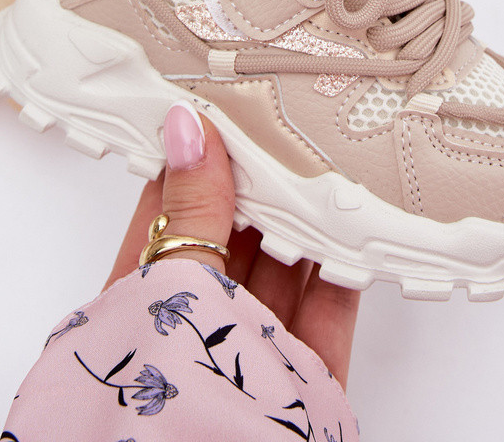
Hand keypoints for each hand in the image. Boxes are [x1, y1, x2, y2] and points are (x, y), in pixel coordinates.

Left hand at [105, 102, 360, 387]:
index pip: (168, 210)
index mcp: (143, 301)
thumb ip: (190, 209)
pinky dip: (344, 269)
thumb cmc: (161, 401)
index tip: (225, 103)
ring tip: (331, 156)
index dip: (195, 158)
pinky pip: (328, 312)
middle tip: (292, 119)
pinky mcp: (305, 379)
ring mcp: (252, 352)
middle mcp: (197, 324)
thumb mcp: (172, 284)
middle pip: (236, 236)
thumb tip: (188, 125)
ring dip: (308, 217)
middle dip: (261, 182)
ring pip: (285, 268)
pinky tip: (360, 225)